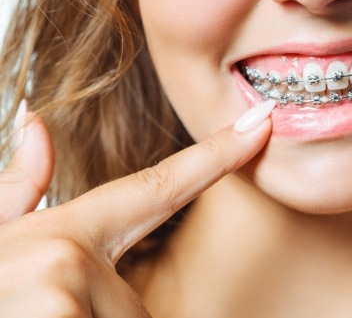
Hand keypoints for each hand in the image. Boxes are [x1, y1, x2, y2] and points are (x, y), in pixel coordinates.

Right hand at [0, 103, 272, 316]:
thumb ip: (16, 190)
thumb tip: (35, 119)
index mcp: (63, 234)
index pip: (158, 186)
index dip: (217, 155)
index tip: (261, 124)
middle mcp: (64, 260)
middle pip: (136, 306)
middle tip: (58, 311)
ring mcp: (60, 297)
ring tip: (46, 314)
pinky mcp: (58, 314)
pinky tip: (51, 314)